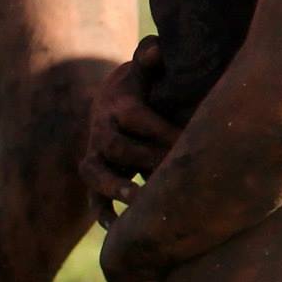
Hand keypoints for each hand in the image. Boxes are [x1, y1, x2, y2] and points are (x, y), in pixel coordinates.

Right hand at [82, 36, 183, 227]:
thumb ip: (152, 56)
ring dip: (114, 188)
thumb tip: (155, 49)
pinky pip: (92, 198)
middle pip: (117, 147)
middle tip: (175, 172)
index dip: (161, 128)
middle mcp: (102, 128)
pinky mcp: (98, 174)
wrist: (118, 95)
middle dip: (146, 159)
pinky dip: (101, 213)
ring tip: (138, 201)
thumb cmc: (148, 81)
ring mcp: (96, 153)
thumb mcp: (148, 66)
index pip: (136, 117)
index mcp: (118, 102)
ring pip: (95, 173)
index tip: (190, 140)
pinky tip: (115, 231)